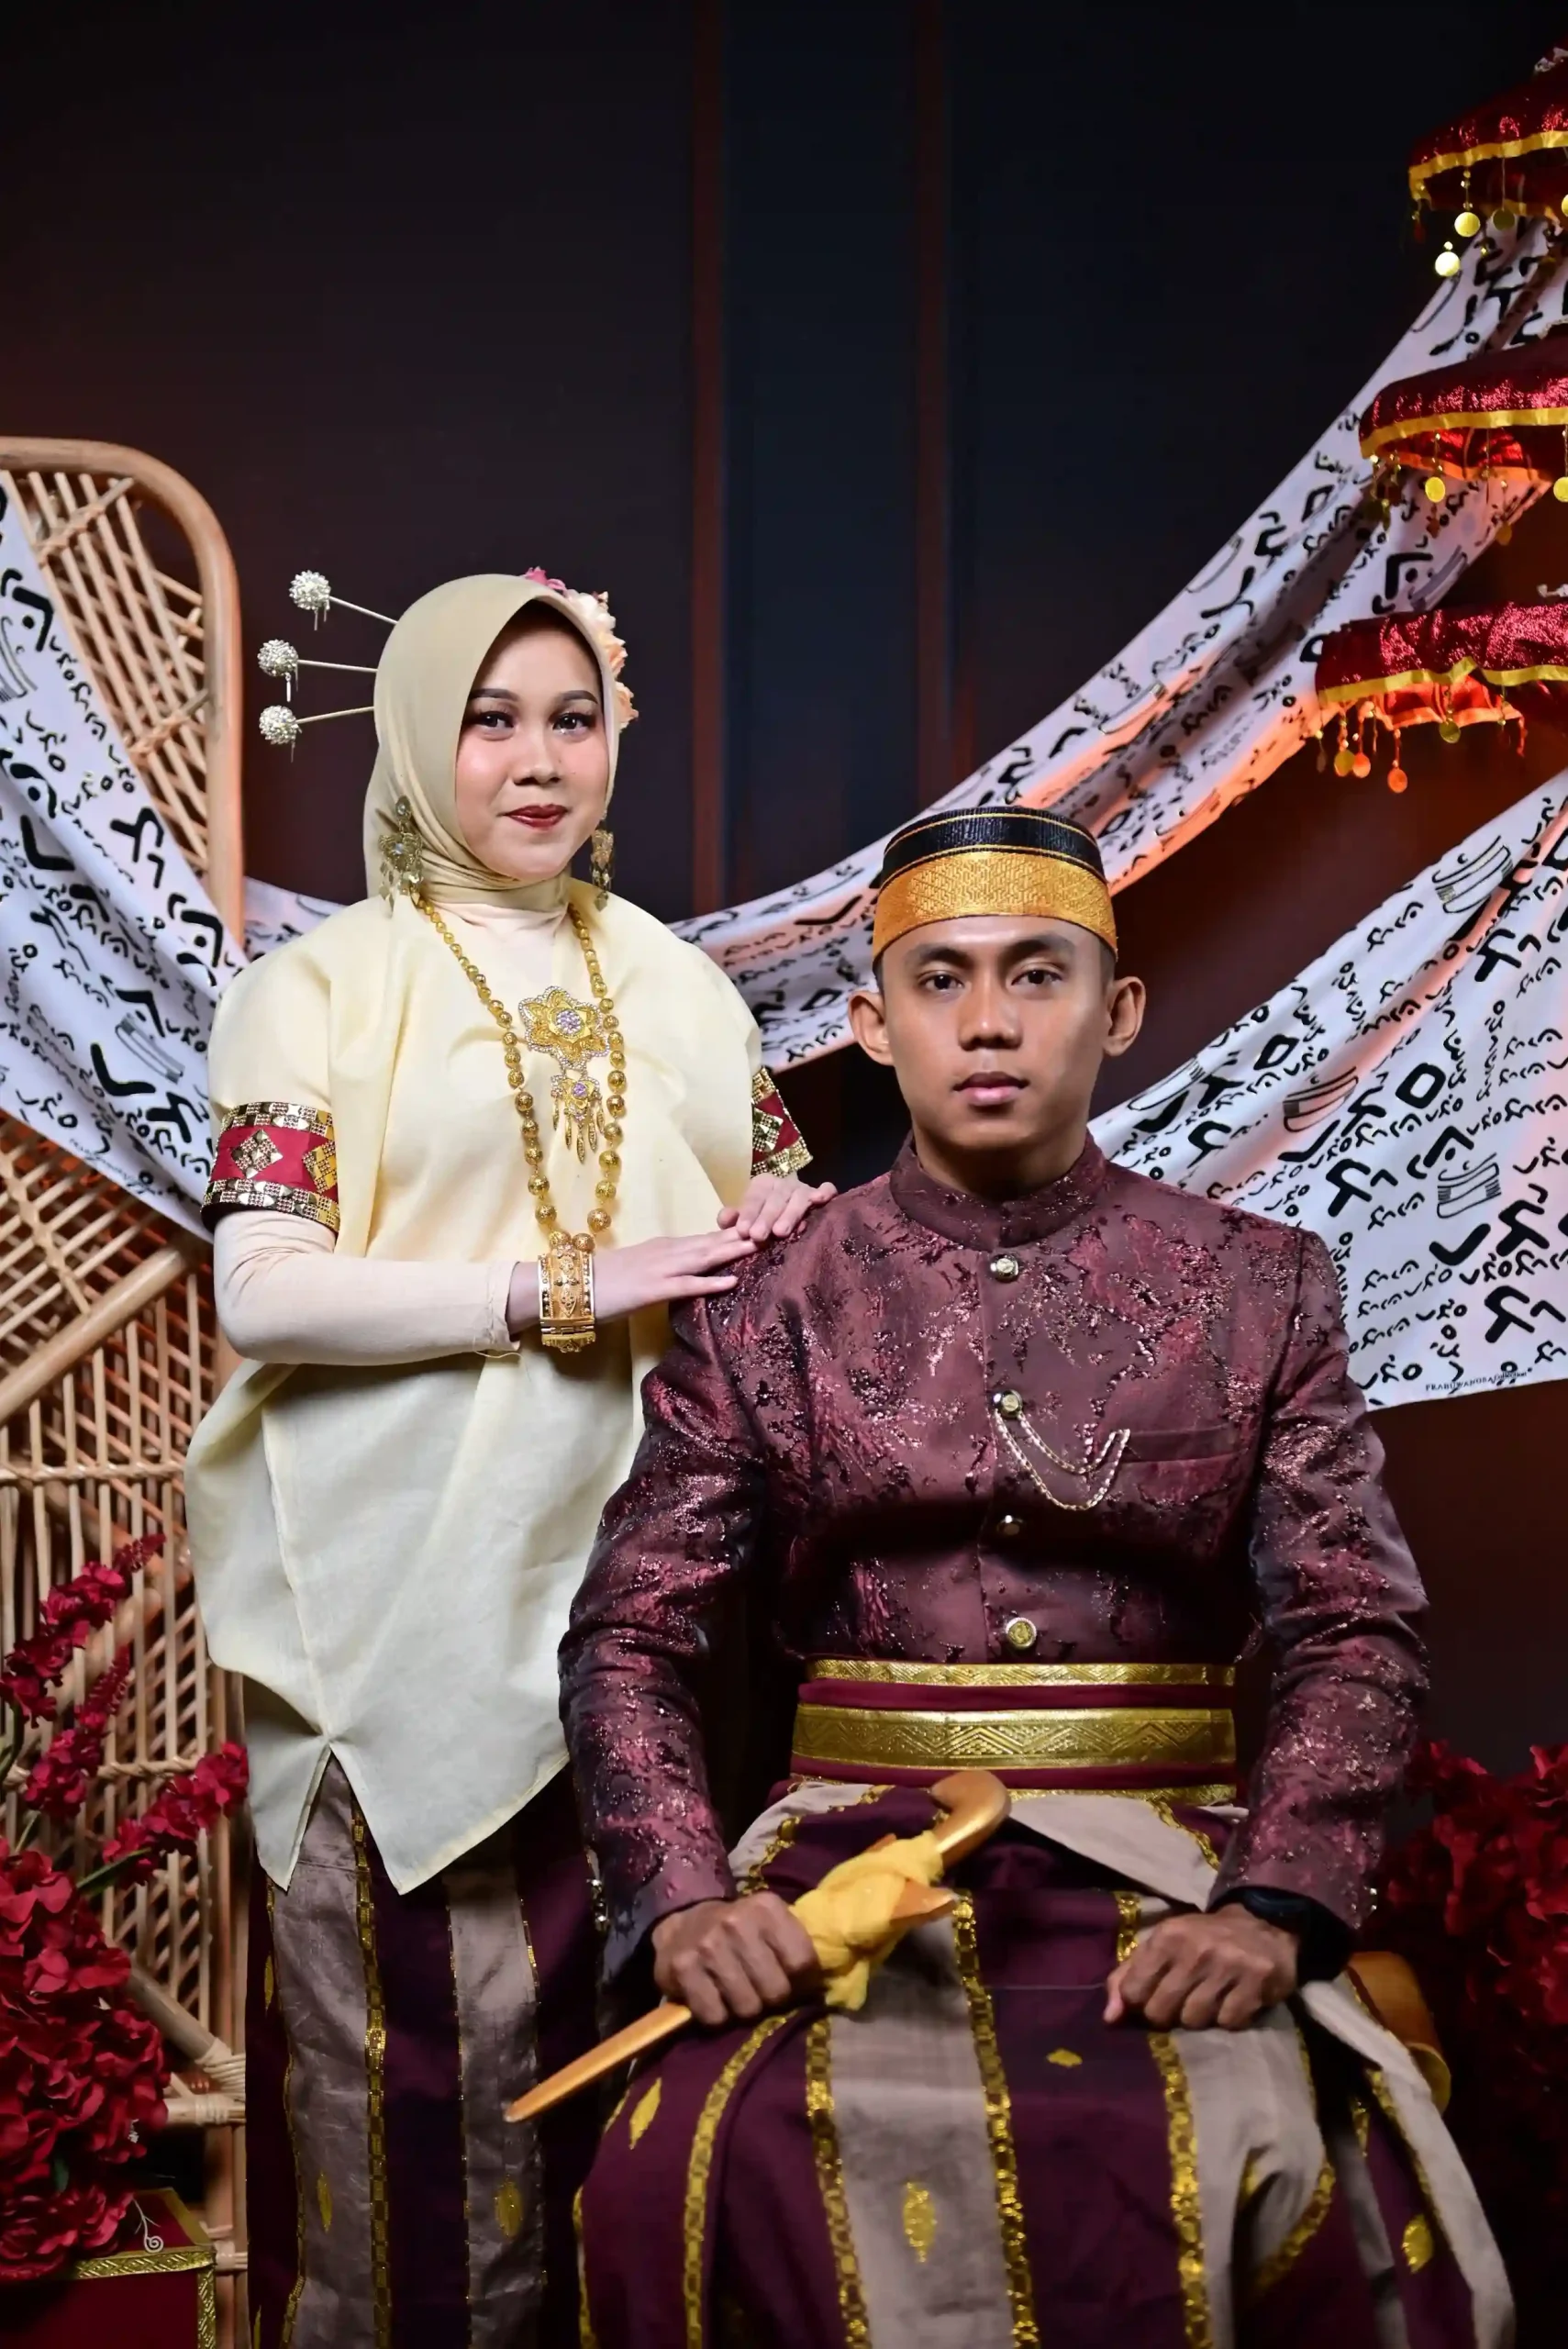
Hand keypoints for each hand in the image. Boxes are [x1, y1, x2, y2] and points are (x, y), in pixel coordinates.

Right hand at [505, 1230, 757, 1336]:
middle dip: (742, 1236)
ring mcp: (661, 1269)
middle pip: (711, 1242)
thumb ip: (663, 1267)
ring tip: (762, 1244)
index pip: (705, 1238)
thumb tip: (685, 1271)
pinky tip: (733, 1281)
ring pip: (705, 1257)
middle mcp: (667, 1251)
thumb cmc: (602, 1281)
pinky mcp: (653, 1289)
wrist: (571, 1285)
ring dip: (734, 1251)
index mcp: (664, 1247)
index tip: (761, 1228)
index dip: (733, 1234)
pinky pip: (688, 1285)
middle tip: (773, 1228)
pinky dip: (711, 1282)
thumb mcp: (639, 1268)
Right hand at [651, 1893, 820, 2027]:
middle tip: (760, 1988)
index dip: (801, 1981)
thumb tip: (819, 1986)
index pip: (802, 1962)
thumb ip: (797, 1947)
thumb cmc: (740, 1931)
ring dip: (744, 2008)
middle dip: (771, 1998)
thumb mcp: (771, 1924)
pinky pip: (714, 2016)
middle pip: (776, 1990)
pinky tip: (714, 1997)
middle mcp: (737, 1921)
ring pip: (747, 2008)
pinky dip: (716, 2016)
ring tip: (737, 1993)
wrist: (685, 1921)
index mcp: (766, 1908)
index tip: (791, 1980)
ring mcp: (708, 1945)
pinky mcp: (682, 1968)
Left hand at [719, 1173, 836, 1241]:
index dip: (748, 1214)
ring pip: (798, 1197)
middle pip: (776, 1198)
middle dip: (766, 1218)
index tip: (743, 1231)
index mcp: (762, 1184)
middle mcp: (783, 1183)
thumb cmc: (761, 1219)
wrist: (784, 1212)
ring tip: (781, 1232)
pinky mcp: (819, 1194)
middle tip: (758, 1236)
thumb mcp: (744, 1219)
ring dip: (790, 1214)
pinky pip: (825, 1189)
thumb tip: (725, 1218)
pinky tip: (821, 1200)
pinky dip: (824, 1192)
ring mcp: (803, 1188)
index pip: (755, 1198)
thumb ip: (732, 1219)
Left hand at [1103, 1906, 1298, 2031]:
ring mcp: (1229, 1965)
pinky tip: (1233, 1999)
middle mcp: (1196, 1949)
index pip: (1134, 1992)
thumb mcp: (1161, 1945)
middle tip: (1182, 2001)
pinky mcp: (1257, 1982)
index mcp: (1167, 1937)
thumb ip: (1128, 1977)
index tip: (1152, 1997)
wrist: (1262, 1925)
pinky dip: (1229, 2018)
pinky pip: (1229, 2023)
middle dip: (1168, 2015)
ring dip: (1200, 2017)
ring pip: (1195, 2021)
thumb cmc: (1201, 1940)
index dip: (1139, 2003)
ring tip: (1209, 1998)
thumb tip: (1109, 2018)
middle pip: (1161, 2012)